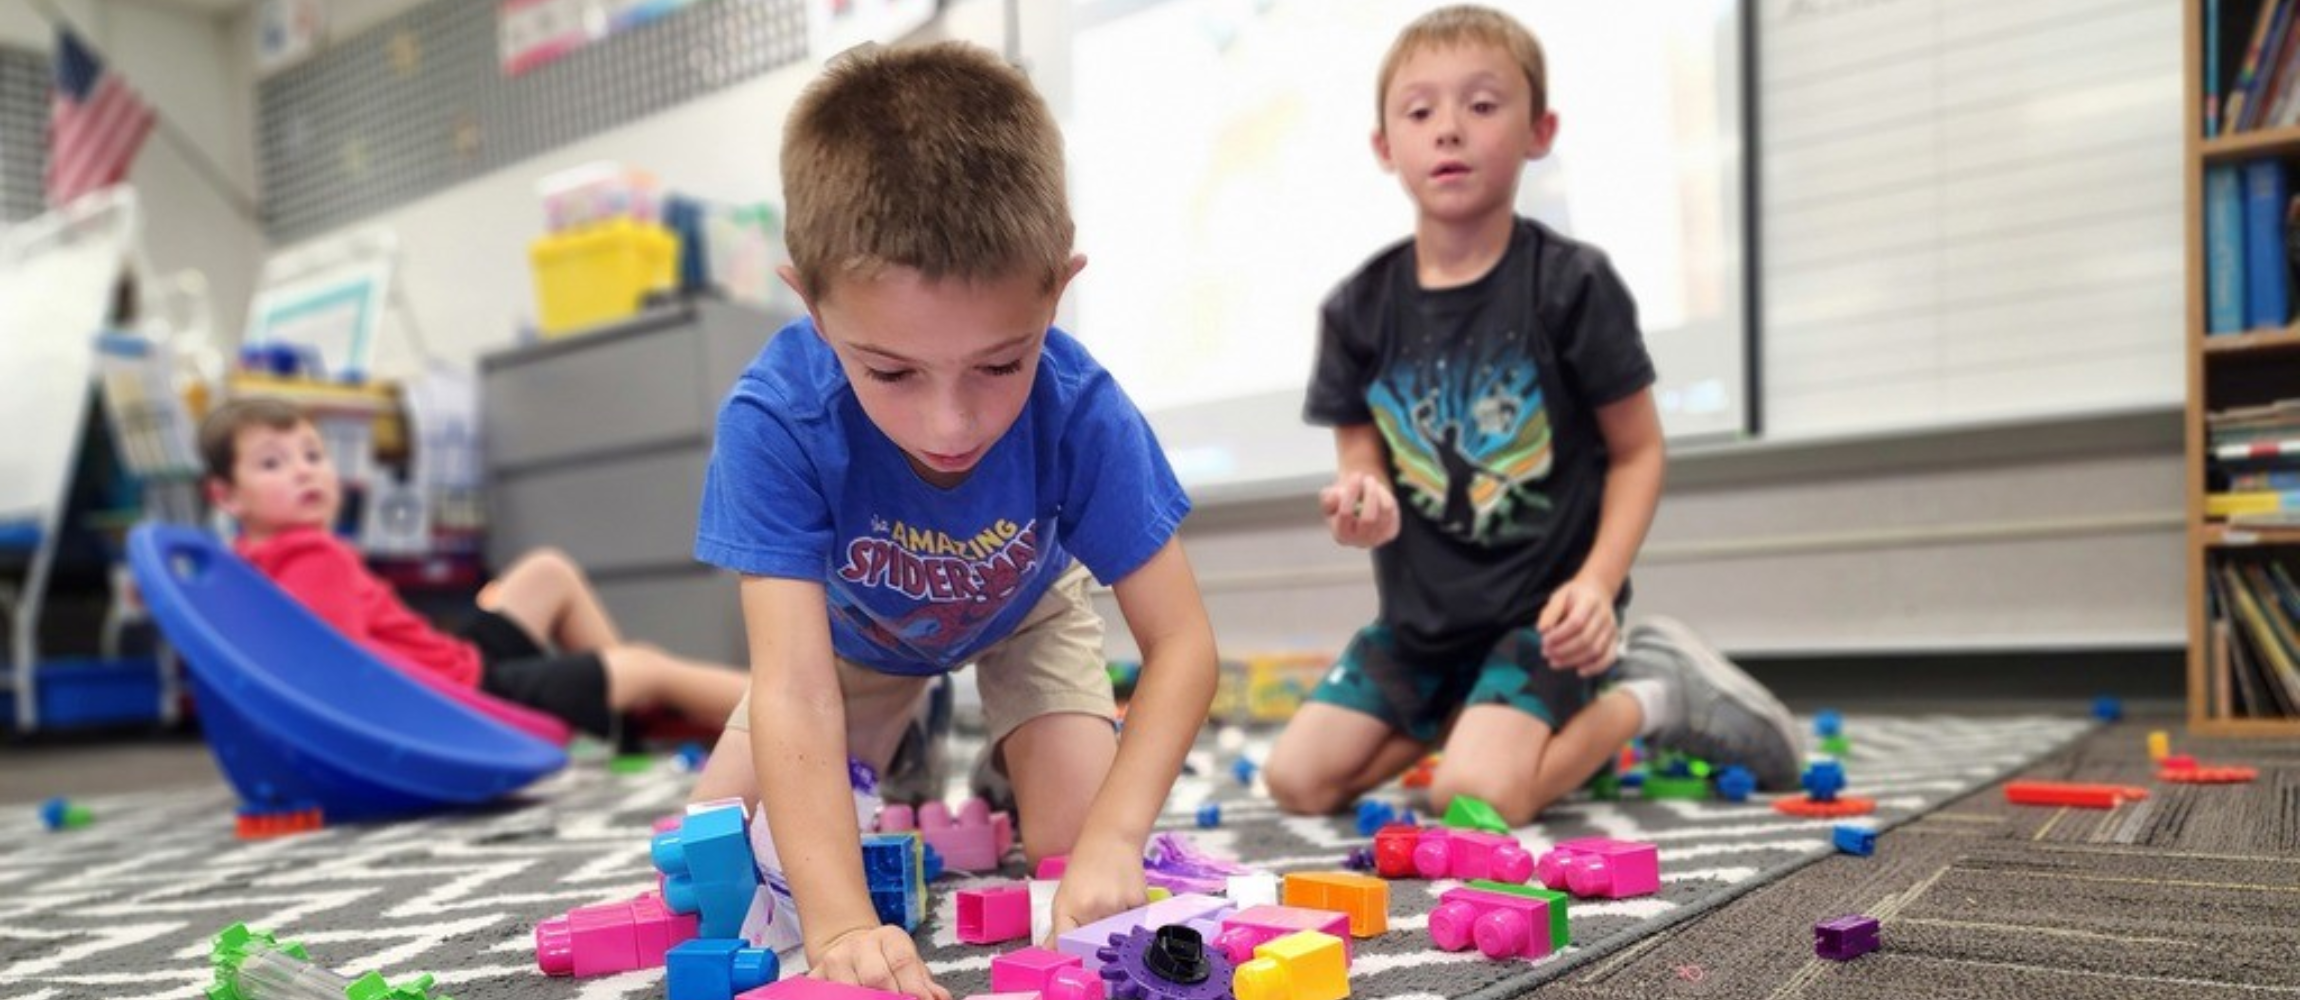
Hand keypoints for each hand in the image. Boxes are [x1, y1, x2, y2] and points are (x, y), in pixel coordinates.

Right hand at [809, 924, 948, 999]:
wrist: (851, 948)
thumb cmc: (888, 963)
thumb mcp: (910, 966)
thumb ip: (924, 983)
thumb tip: (940, 999)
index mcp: (890, 938)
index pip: (902, 962)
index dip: (913, 988)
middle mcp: (860, 944)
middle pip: (876, 977)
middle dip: (890, 998)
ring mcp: (834, 960)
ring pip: (849, 990)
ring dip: (864, 998)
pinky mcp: (815, 976)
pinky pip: (824, 993)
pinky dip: (837, 996)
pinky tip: (849, 998)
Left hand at [1045, 835, 1147, 947]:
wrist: (1112, 837)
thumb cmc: (1086, 866)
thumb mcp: (1065, 895)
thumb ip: (1059, 928)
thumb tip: (1051, 953)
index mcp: (1069, 908)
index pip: (1069, 945)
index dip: (1072, 954)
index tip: (1075, 957)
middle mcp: (1093, 910)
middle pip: (1096, 945)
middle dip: (1095, 942)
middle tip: (1096, 924)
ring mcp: (1118, 907)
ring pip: (1119, 936)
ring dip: (1116, 930)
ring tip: (1111, 905)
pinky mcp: (1140, 902)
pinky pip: (1137, 925)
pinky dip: (1133, 919)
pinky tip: (1126, 899)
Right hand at [1319, 472, 1399, 548]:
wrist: (1357, 509)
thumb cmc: (1341, 501)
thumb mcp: (1329, 498)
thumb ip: (1329, 498)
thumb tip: (1338, 497)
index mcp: (1341, 535)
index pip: (1346, 514)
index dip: (1351, 493)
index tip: (1356, 475)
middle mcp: (1360, 541)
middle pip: (1368, 518)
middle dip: (1370, 494)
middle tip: (1369, 478)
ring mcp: (1378, 539)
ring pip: (1385, 510)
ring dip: (1379, 491)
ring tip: (1371, 481)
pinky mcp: (1390, 532)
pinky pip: (1393, 510)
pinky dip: (1386, 495)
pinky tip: (1378, 490)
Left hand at [1536, 577, 1618, 676]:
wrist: (1598, 591)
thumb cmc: (1575, 595)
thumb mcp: (1559, 596)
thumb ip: (1550, 612)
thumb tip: (1542, 630)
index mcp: (1590, 601)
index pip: (1576, 622)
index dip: (1559, 635)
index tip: (1544, 641)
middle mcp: (1604, 615)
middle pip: (1585, 639)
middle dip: (1563, 650)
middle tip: (1546, 654)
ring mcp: (1612, 628)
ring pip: (1595, 650)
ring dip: (1573, 660)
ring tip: (1554, 662)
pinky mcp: (1615, 639)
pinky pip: (1609, 657)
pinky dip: (1596, 667)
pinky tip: (1580, 671)